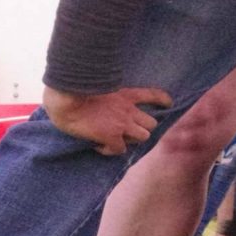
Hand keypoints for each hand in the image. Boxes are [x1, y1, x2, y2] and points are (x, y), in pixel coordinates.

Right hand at [44, 83, 171, 156]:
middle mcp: (128, 109)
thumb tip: (99, 102)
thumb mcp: (96, 85)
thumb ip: (104, 92)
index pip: (151, 94)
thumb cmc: (73, 91)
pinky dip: (110, 150)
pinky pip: (119, 150)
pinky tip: (99, 147)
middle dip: (142, 128)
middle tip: (127, 131)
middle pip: (151, 123)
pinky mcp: (112, 137)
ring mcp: (122, 124)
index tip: (168, 103)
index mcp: (124, 94)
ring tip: (117, 140)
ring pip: (143, 137)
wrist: (66, 102)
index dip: (162, 100)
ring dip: (132, 140)